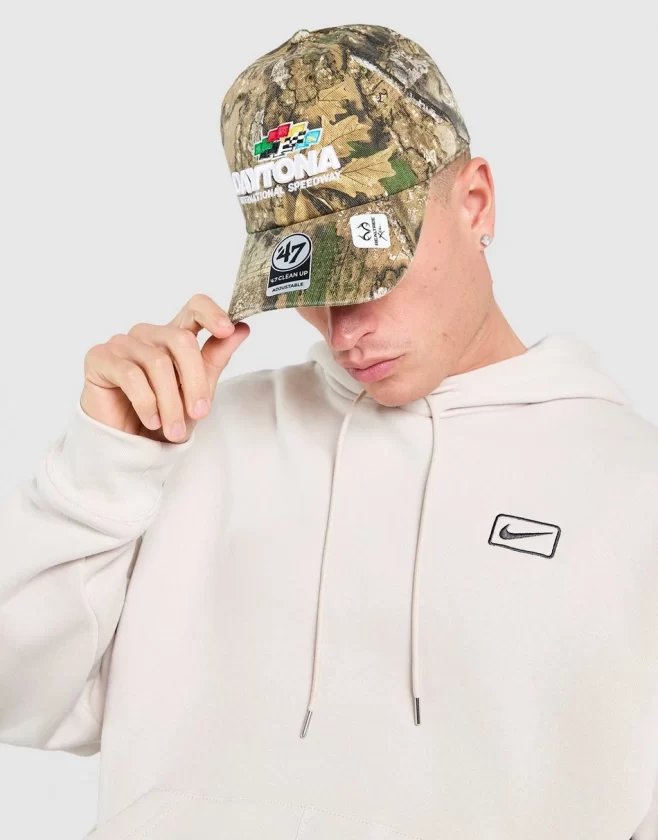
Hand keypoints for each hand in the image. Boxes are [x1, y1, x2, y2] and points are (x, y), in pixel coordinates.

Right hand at [80, 294, 249, 442]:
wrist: (132, 446)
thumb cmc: (166, 416)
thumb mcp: (199, 390)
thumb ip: (216, 357)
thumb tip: (241, 329)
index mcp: (174, 336)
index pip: (194, 307)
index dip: (212, 313)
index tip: (227, 330)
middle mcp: (148, 334)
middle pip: (182, 341)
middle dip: (195, 382)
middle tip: (200, 414)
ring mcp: (122, 343)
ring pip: (158, 364)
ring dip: (171, 403)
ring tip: (174, 429)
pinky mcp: (99, 358)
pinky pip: (130, 375)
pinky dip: (146, 403)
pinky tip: (151, 421)